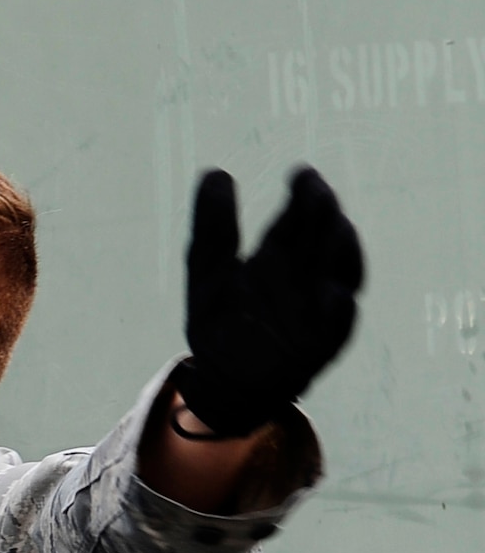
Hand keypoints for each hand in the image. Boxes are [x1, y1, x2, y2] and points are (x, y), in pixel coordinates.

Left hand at [176, 166, 363, 435]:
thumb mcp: (208, 270)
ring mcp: (320, 308)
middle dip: (325, 214)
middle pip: (325, 237)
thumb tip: (213, 172)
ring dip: (343, 252)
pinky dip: (341, 314)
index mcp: (281, 254)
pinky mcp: (321, 344)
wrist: (224, 380)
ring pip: (344, 273)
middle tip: (316, 192)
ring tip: (336, 228)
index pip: (300, 216)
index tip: (299, 172)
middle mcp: (307, 276)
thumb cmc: (220, 320)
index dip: (304, 192)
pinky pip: (338, 328)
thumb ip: (213, 227)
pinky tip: (338, 299)